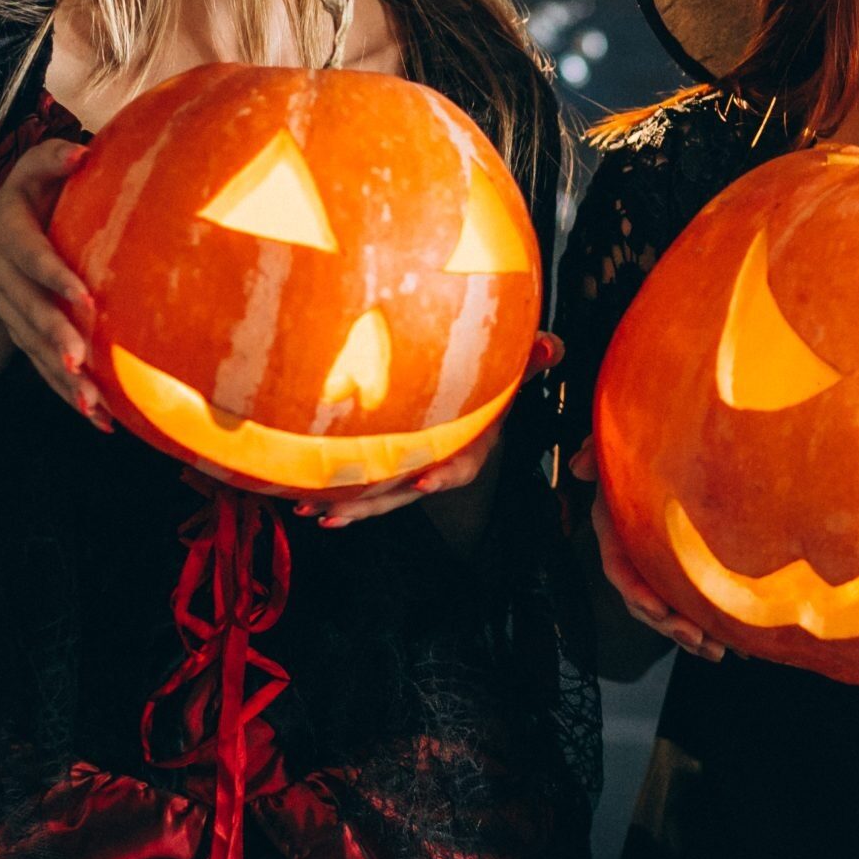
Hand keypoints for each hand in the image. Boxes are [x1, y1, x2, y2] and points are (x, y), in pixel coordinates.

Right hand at [0, 139, 109, 430]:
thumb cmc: (26, 201)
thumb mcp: (31, 173)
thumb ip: (52, 159)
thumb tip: (83, 151)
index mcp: (11, 238)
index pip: (34, 258)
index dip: (56, 278)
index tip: (86, 299)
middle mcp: (7, 283)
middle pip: (31, 314)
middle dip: (55, 339)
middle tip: (80, 361)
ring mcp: (14, 316)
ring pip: (36, 351)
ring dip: (64, 381)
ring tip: (94, 406)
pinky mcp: (24, 342)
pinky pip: (44, 371)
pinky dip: (69, 397)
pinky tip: (101, 420)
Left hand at [294, 333, 564, 528]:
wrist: (477, 390)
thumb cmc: (495, 380)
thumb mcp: (517, 369)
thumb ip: (534, 359)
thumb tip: (553, 345)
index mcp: (471, 445)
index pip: (460, 467)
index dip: (443, 477)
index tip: (422, 482)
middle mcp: (440, 464)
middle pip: (407, 492)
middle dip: (374, 504)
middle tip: (339, 512)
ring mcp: (413, 466)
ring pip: (381, 494)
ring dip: (348, 505)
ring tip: (312, 512)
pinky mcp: (392, 462)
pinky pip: (365, 482)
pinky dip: (337, 491)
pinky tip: (305, 498)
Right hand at [571, 437, 724, 661]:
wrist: (675, 440)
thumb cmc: (644, 442)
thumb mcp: (619, 442)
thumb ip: (599, 451)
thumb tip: (579, 464)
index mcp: (617, 529)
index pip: (618, 568)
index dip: (635, 591)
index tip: (655, 609)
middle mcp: (637, 552)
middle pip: (646, 600)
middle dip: (669, 625)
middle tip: (696, 638)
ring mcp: (661, 564)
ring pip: (671, 609)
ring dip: (693, 634)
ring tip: (718, 650)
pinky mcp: (686, 568)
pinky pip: (695, 602)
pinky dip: (715, 624)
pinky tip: (740, 642)